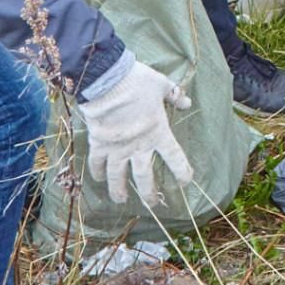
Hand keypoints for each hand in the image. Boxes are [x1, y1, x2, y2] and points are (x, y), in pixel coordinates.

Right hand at [80, 60, 193, 205]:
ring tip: (121, 201)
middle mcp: (138, 145)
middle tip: (153, 204)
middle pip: (144, 176)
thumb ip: (175, 96)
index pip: (174, 157)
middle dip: (149, 193)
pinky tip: (98, 180)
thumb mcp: (162, 84)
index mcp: (158, 131)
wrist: (107, 80)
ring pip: (118, 176)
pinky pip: (97, 163)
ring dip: (119, 190)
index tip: (185, 182)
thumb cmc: (138, 81)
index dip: (182, 171)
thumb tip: (187, 102)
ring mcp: (117, 147)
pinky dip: (97, 172)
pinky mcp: (98, 144)